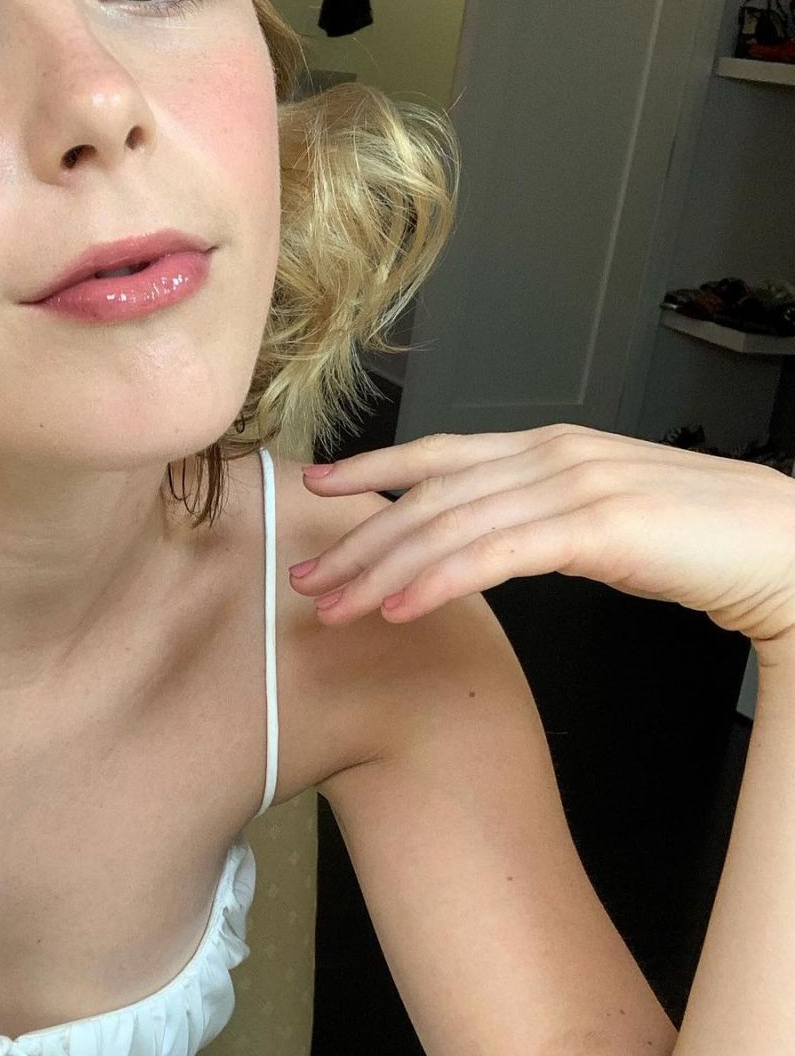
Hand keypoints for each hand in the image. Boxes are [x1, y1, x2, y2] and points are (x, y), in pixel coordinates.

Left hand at [288, 424, 794, 649]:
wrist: (781, 546)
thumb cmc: (696, 537)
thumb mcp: (600, 514)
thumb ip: (539, 514)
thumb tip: (484, 540)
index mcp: (547, 446)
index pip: (439, 454)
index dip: (373, 469)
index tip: (319, 489)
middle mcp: (549, 454)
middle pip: (428, 497)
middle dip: (360, 540)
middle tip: (308, 580)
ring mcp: (570, 484)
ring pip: (449, 526)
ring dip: (382, 569)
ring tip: (336, 606)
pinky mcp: (595, 525)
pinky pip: (494, 555)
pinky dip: (439, 581)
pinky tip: (400, 609)